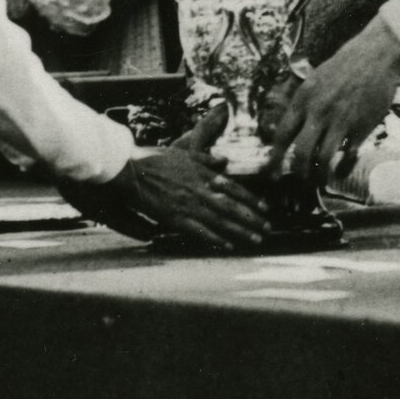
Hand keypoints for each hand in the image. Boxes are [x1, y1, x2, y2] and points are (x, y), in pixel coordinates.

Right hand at [118, 105, 267, 250]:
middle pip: (232, 207)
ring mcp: (188, 205)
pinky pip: (200, 231)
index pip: (233, 188)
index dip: (251, 199)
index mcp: (203, 173)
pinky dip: (216, 239)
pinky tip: (229, 245)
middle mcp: (200, 190)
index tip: (265, 208)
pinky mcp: (175, 219)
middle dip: (252, 218)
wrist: (131, 171)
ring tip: (256, 239)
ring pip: (220, 221)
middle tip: (268, 228)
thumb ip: (205, 158)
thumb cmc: (155, 160)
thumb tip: (225, 161)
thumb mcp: (183, 153)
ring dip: (240, 231)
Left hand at [268, 15, 399, 186]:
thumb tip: (290, 130)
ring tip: (319, 181)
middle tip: (299, 181)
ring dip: (319, 175)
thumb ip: (302, 105)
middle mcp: (319, 112)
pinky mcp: (361, 127)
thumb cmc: (343, 68)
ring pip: (323, 159)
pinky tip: (341, 170)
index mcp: (303, 100)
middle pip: (301, 153)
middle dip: (298, 173)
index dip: (274, 158)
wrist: (375, 57)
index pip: (282, 135)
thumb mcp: (313, 81)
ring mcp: (340, 121)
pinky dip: (343, 168)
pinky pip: (349, 156)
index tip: (271, 173)